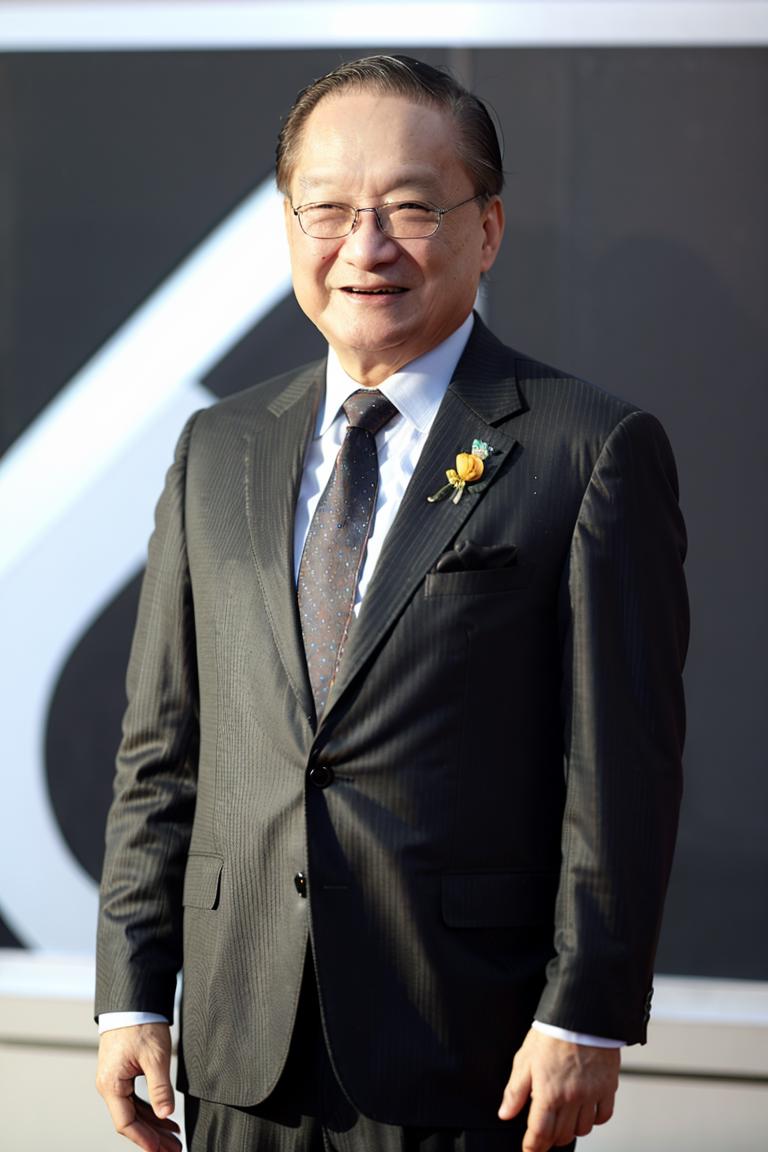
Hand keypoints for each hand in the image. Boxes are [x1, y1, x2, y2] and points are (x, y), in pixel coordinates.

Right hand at [96, 1023, 180, 1150]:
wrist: (133, 1000)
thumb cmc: (140, 1023)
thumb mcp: (155, 1057)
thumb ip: (160, 1088)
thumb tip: (166, 1115)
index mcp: (111, 1084)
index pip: (126, 1123)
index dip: (144, 1139)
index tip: (161, 1150)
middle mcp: (109, 1085)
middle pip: (130, 1120)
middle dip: (152, 1137)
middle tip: (173, 1149)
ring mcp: (115, 1080)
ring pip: (134, 1111)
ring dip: (153, 1125)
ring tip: (173, 1138)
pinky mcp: (123, 1073)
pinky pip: (135, 1099)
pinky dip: (151, 1110)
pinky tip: (166, 1118)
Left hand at [498, 1029, 619, 1150]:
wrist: (580, 1013)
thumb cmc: (551, 1034)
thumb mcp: (524, 1059)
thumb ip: (515, 1091)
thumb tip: (505, 1114)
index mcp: (549, 1093)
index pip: (540, 1133)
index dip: (533, 1147)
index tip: (529, 1151)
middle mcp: (572, 1098)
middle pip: (561, 1135)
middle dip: (550, 1139)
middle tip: (544, 1133)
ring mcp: (592, 1094)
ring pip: (583, 1129)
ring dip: (571, 1129)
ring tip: (563, 1117)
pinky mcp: (608, 1087)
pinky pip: (603, 1116)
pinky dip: (594, 1120)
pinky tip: (584, 1111)